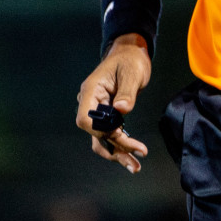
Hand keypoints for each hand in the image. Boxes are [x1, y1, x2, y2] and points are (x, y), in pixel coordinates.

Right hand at [75, 35, 151, 171]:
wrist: (131, 54)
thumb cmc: (131, 60)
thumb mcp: (132, 72)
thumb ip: (127, 91)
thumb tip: (122, 110)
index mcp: (91, 91)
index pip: (85, 119)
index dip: (100, 131)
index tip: (121, 135)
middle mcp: (90, 102)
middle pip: (95, 133)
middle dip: (114, 148)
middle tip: (135, 160)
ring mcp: (97, 110)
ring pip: (101, 138)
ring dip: (117, 153)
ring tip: (134, 166)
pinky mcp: (107, 115)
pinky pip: (109, 134)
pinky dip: (120, 145)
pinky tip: (133, 156)